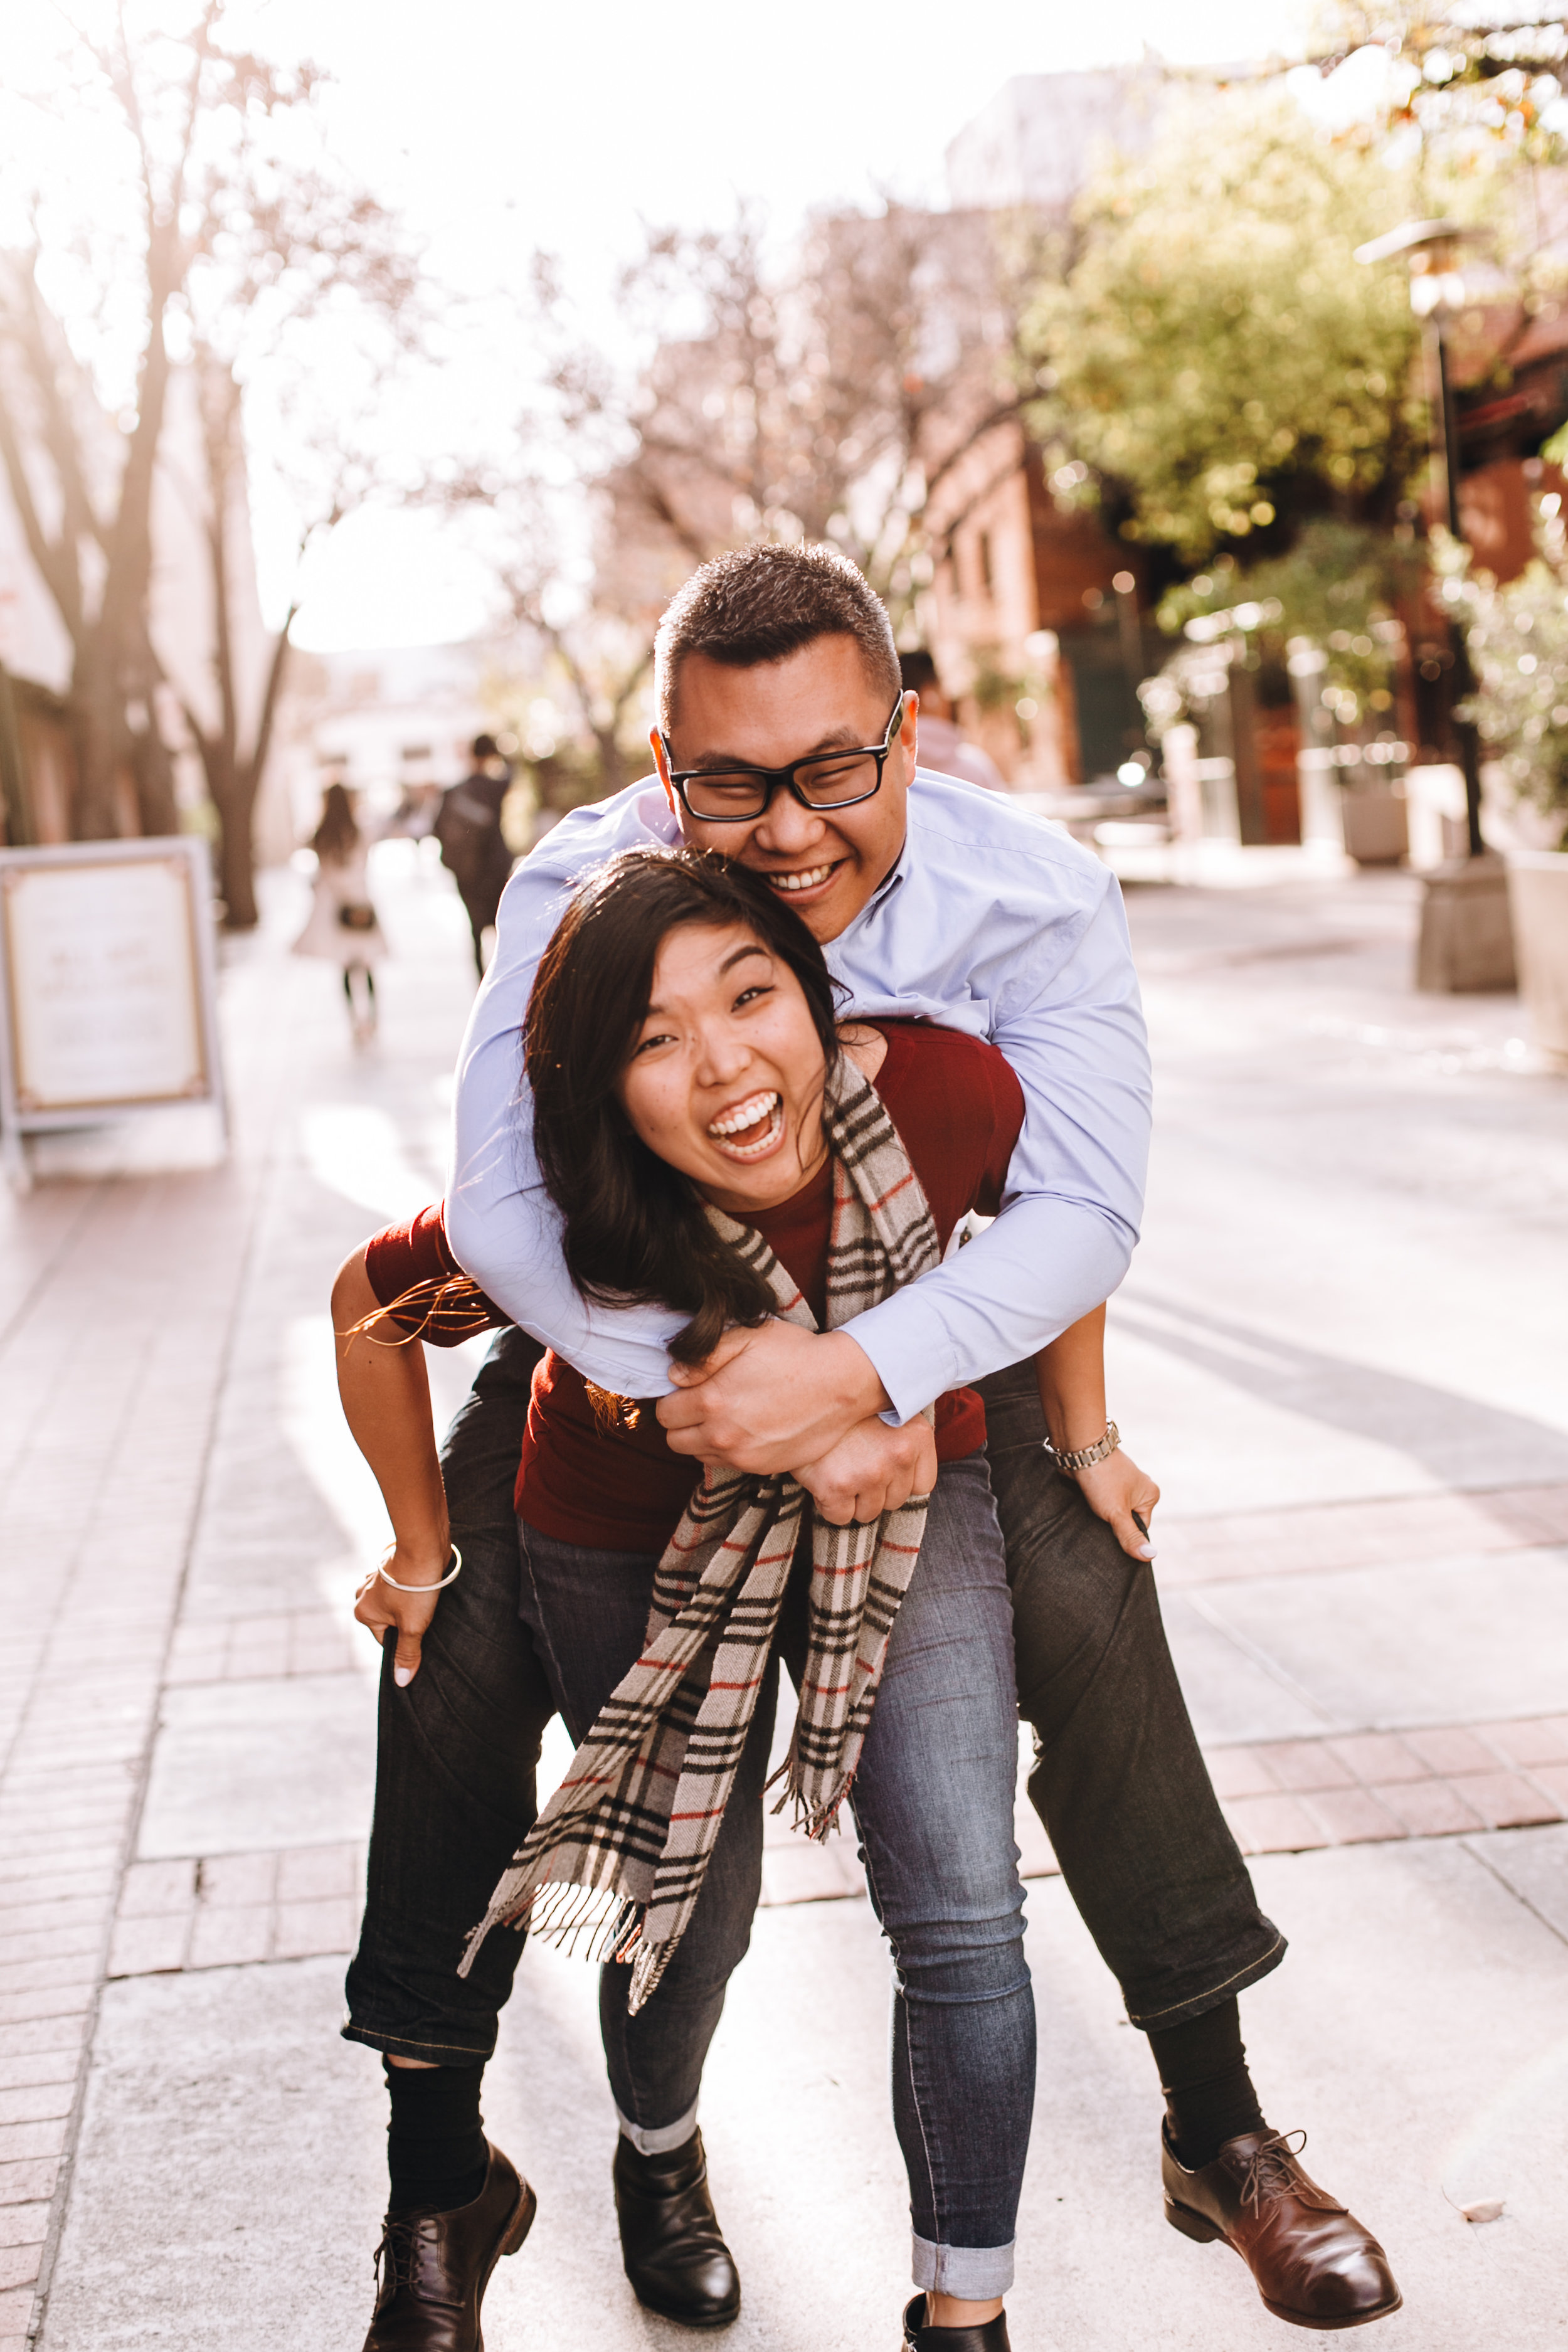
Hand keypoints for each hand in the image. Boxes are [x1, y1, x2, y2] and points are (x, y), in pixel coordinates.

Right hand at [353, 1540, 450, 1686]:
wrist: (424, 1548)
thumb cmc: (416, 1588)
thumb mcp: (413, 1627)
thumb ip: (407, 1653)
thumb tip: (401, 1682)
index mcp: (362, 1612)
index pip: (385, 1639)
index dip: (404, 1638)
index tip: (418, 1629)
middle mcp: (362, 1595)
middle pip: (388, 1621)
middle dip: (405, 1621)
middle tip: (422, 1613)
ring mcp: (374, 1580)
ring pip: (394, 1604)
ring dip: (408, 1604)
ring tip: (423, 1599)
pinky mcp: (388, 1568)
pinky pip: (398, 1588)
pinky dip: (409, 1590)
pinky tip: (422, 1587)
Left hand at [658, 1320, 890, 1473]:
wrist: (841, 1385)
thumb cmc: (796, 1355)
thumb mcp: (747, 1337)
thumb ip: (704, 1355)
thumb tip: (674, 1374)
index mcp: (713, 1401)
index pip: (665, 1412)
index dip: (673, 1396)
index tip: (691, 1386)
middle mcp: (723, 1436)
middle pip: (675, 1440)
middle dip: (681, 1420)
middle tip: (704, 1400)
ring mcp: (743, 1456)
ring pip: (698, 1455)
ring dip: (702, 1437)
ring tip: (726, 1413)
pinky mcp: (763, 1467)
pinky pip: (726, 1464)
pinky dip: (727, 1449)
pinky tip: (745, 1427)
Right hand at [794, 1415, 938, 1525]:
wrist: (802, 1398)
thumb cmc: (847, 1408)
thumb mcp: (888, 1408)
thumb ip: (906, 1437)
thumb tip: (908, 1472)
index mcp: (917, 1435)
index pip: (923, 1485)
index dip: (900, 1480)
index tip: (884, 1467)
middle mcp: (898, 1456)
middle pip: (895, 1501)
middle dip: (875, 1489)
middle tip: (855, 1462)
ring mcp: (869, 1474)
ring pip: (868, 1513)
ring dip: (853, 1498)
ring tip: (839, 1468)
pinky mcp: (837, 1487)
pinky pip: (840, 1517)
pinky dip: (830, 1505)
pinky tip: (823, 1478)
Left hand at [1071, 1448, 1160, 1561]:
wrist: (1079, 1449)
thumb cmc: (1102, 1478)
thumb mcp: (1117, 1513)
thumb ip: (1131, 1536)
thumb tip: (1150, 1556)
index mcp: (1150, 1494)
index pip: (1141, 1527)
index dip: (1127, 1535)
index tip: (1112, 1537)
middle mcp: (1138, 1488)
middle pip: (1126, 1519)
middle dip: (1113, 1525)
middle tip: (1100, 1527)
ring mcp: (1120, 1484)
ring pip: (1112, 1511)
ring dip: (1101, 1516)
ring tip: (1091, 1517)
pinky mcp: (1103, 1482)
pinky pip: (1101, 1502)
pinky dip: (1093, 1507)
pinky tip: (1085, 1509)